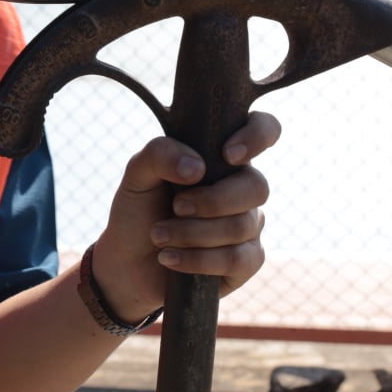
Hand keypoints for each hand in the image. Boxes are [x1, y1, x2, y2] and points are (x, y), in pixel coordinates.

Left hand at [89, 111, 277, 319]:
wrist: (127, 262)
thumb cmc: (137, 211)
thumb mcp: (136, 176)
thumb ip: (159, 155)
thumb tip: (198, 168)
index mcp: (220, 157)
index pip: (264, 129)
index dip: (257, 136)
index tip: (228, 154)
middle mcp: (241, 188)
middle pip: (257, 187)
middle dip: (212, 201)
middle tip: (175, 206)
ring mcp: (249, 225)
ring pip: (242, 226)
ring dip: (193, 233)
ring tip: (159, 235)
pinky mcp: (246, 262)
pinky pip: (238, 259)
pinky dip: (199, 259)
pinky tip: (171, 258)